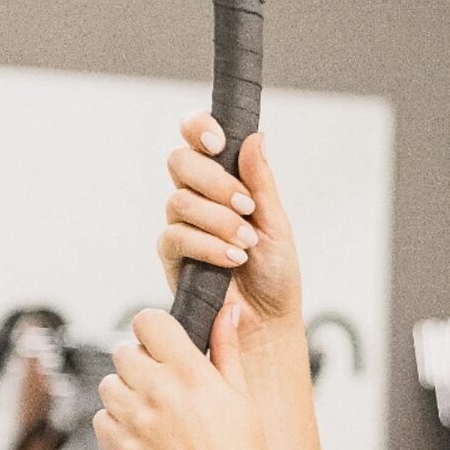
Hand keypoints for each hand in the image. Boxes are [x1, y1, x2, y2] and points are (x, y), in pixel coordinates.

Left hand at [93, 303, 279, 449]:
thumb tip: (228, 312)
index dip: (153, 329)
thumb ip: (227, 349)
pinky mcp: (121, 449)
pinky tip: (142, 435)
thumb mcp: (242, 397)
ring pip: (108, 384)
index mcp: (191, 372)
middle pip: (124, 351)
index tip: (163, 343)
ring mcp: (136, 421)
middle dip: (140, 363)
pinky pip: (100, 419)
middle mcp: (159, 391)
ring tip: (153, 413)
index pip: (148, 321)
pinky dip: (115, 424)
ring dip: (125, 393)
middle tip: (161, 384)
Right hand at [162, 113, 303, 327]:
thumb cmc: (275, 273)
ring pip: (179, 201)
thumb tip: (256, 137)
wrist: (268, 321)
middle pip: (179, 162)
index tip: (218, 141)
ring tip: (247, 243)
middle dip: (214, 181)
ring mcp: (182, 225)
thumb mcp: (277, 222)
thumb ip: (261, 181)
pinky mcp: (172, 257)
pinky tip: (232, 258)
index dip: (198, 128)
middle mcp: (197, 198)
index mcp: (223, 180)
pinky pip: (176, 237)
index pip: (196, 137)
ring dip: (219, 220)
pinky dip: (207, 245)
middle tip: (246, 205)